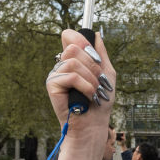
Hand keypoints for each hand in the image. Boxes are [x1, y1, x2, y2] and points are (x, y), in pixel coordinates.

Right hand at [45, 29, 116, 159]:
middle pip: (75, 47)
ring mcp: (55, 74)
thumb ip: (101, 54)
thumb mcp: (107, 74)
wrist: (93, 125)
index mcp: (73, 60)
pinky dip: (85, 86)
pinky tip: (88, 96)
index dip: (81, 39)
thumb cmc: (100, 103)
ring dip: (91, 78)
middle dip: (93, 65)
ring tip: (94, 91)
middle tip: (99, 82)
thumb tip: (95, 33)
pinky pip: (71, 75)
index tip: (95, 57)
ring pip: (73, 61)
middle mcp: (62, 65)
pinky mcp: (52, 85)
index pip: (70, 35)